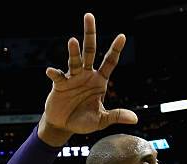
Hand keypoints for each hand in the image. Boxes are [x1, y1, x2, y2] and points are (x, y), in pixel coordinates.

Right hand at [40, 13, 136, 145]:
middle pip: (89, 51)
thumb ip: (117, 116)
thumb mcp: (102, 120)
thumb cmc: (83, 121)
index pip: (109, 62)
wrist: (64, 126)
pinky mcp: (59, 84)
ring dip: (74, 51)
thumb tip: (135, 119)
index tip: (122, 36)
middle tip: (89, 16)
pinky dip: (55, 73)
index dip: (115, 49)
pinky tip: (51, 71)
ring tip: (73, 40)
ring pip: (74, 60)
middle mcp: (86, 75)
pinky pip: (58, 76)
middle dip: (90, 34)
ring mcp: (72, 78)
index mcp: (99, 81)